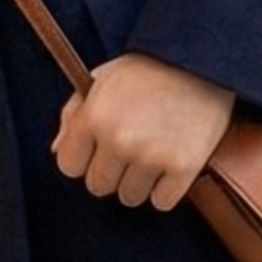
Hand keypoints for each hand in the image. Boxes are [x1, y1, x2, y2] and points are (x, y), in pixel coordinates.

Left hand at [53, 53, 234, 210]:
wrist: (202, 60)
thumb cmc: (150, 68)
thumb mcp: (103, 78)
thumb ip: (74, 114)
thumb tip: (58, 151)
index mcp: (94, 116)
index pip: (68, 165)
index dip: (83, 158)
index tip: (99, 149)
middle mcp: (119, 139)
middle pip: (98, 186)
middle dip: (111, 171)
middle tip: (131, 148)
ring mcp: (152, 156)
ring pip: (130, 197)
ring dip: (139, 182)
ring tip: (153, 153)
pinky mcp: (184, 167)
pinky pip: (162, 202)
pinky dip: (166, 189)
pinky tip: (170, 164)